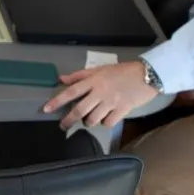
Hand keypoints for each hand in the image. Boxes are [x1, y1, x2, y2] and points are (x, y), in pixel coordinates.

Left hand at [43, 61, 158, 129]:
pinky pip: (108, 123)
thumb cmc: (122, 71)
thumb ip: (80, 75)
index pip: (71, 92)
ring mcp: (111, 102)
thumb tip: (62, 79)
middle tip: (63, 125)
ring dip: (88, 122)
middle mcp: (100, 92)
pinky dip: (104, 123)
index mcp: (93, 81)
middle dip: (68, 120)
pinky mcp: (122, 110)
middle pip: (79, 109)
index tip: (46, 109)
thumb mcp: (100, 69)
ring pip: (92, 119)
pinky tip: (105, 118)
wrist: (147, 75)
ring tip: (89, 118)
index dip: (57, 101)